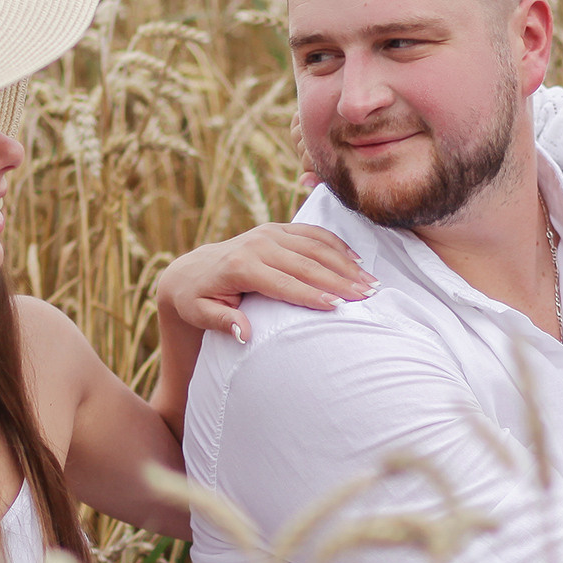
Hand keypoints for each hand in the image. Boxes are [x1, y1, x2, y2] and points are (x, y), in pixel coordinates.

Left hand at [156, 223, 374, 342]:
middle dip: (339, 280)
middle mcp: (257, 244)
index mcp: (241, 266)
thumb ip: (222, 322)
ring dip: (345, 264)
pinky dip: (336, 245)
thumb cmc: (198, 299)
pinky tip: (357, 260)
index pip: (284, 283)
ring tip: (371, 283)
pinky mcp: (277, 228)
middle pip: (306, 264)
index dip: (312, 295)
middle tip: (367, 296)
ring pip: (315, 247)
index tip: (338, 307)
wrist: (191, 269)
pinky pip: (312, 233)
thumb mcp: (200, 314)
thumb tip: (244, 333)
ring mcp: (269, 233)